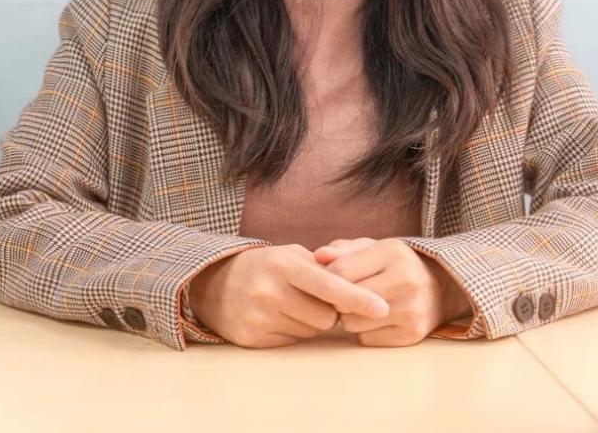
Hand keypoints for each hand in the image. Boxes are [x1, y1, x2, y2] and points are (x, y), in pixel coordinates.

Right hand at [186, 244, 389, 348]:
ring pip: (311, 331)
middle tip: (310, 297)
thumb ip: (325, 268)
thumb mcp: (291, 255)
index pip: (329, 285)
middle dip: (328, 311)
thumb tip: (360, 289)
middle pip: (326, 316)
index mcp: (284, 264)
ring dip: (310, 322)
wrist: (215, 283)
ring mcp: (259, 316)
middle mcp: (270, 290)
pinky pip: (293, 342)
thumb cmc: (266, 266)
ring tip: (290, 305)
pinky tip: (276, 317)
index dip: (358, 298)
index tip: (382, 308)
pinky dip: (292, 331)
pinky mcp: (252, 338)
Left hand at [312, 238, 472, 346]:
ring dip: (349, 317)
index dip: (328, 278)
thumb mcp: (372, 248)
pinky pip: (367, 339)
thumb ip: (343, 251)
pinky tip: (376, 319)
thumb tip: (317, 256)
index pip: (341, 271)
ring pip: (352, 323)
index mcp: (393, 253)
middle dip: (338, 300)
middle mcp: (406, 281)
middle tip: (345, 295)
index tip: (329, 280)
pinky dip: (364, 331)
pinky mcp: (412, 334)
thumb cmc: (395, 264)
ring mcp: (411, 310)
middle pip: (345, 300)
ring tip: (361, 306)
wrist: (441, 287)